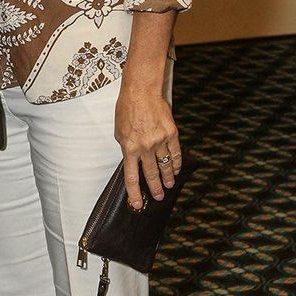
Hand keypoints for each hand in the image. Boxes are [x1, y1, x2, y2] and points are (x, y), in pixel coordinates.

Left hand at [114, 85, 181, 209]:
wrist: (141, 91)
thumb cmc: (127, 108)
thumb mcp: (118, 130)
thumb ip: (126, 146)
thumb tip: (132, 158)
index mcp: (129, 148)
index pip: (131, 177)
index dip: (134, 194)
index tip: (136, 204)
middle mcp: (144, 147)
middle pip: (151, 174)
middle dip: (154, 189)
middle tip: (158, 197)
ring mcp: (159, 141)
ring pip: (165, 165)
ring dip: (167, 177)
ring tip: (168, 185)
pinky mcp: (171, 133)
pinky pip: (175, 152)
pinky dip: (176, 162)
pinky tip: (176, 169)